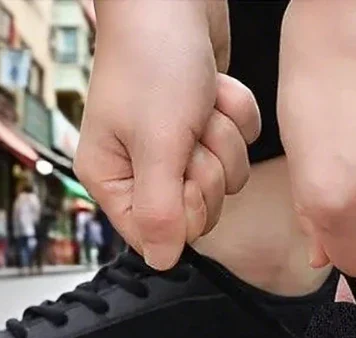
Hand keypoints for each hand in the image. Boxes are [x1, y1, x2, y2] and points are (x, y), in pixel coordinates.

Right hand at [74, 0, 260, 269]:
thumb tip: (162, 261)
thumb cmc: (151, 57)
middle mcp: (142, 170)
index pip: (160, 236)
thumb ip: (160, 210)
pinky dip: (236, 113)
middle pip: (200, 210)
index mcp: (113, 180)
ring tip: (198, 103)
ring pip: (227, 179)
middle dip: (207, 166)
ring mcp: (176, 148)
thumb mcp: (155, 144)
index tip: (180, 170)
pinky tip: (212, 89)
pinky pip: (242, 145)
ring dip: (224, 136)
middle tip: (189, 130)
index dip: (184, 208)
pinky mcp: (205, 126)